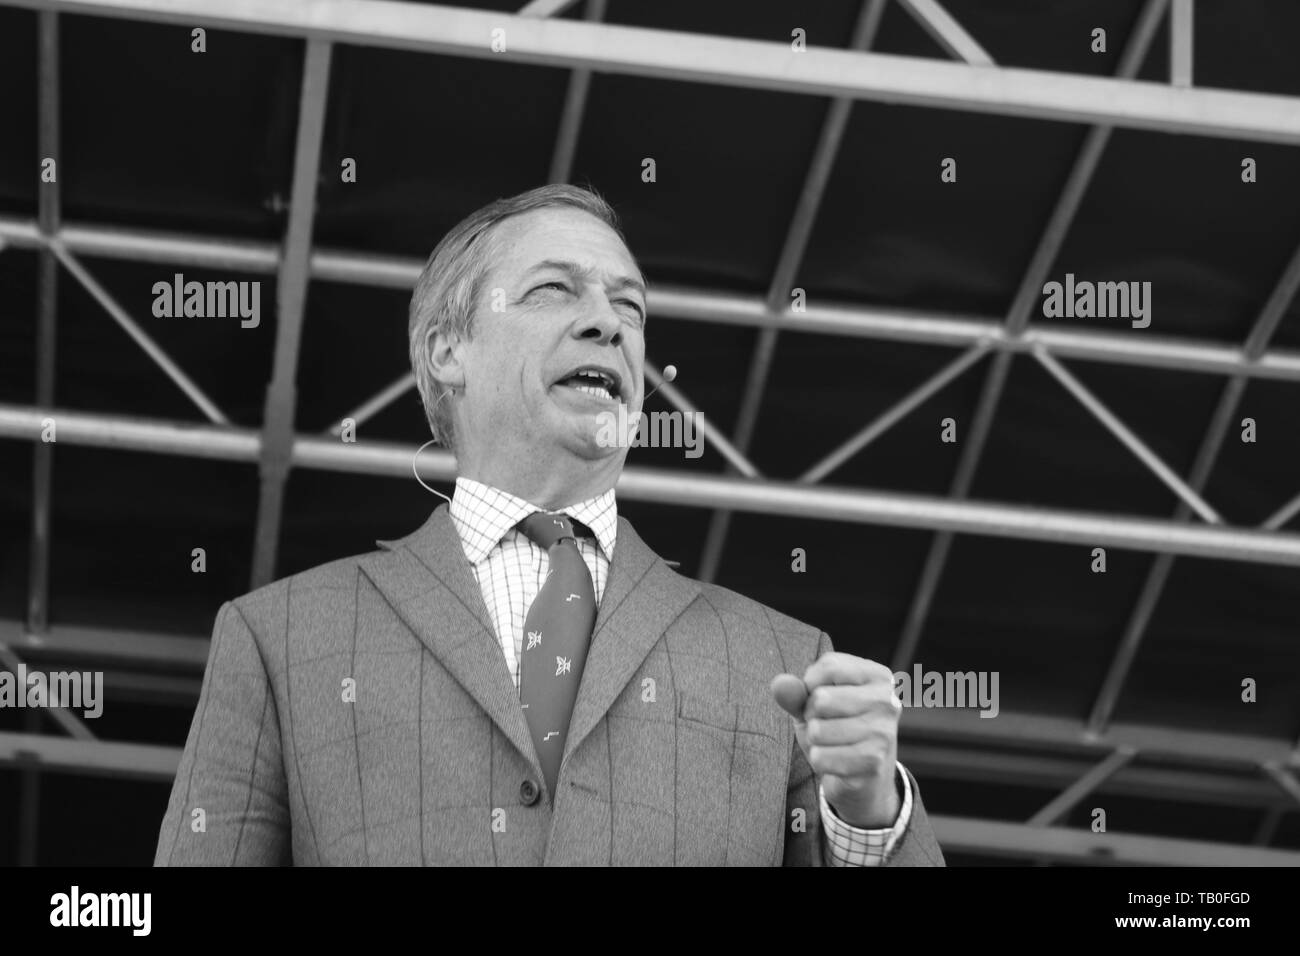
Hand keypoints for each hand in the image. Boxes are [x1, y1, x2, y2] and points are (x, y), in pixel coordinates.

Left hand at [771, 651, 900, 827]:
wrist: (862, 776)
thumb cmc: (836, 726)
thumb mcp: (813, 703)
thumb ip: (795, 691)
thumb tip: (780, 684)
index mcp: (878, 676)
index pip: (829, 666)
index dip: (811, 684)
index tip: (823, 699)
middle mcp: (887, 701)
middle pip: (821, 699)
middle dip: (812, 714)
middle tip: (828, 724)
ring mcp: (883, 731)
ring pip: (818, 731)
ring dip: (814, 740)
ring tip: (832, 742)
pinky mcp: (873, 762)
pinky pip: (821, 758)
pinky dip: (819, 761)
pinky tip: (836, 761)